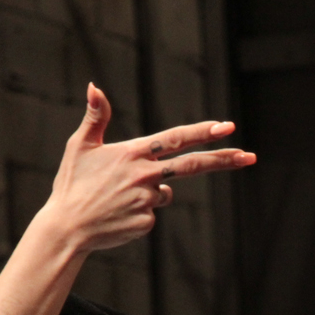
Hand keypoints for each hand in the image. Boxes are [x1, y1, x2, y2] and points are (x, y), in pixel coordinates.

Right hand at [41, 83, 255, 252]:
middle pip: (192, 165)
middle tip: (249, 156)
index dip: (203, 132)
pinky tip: (118, 215)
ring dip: (150, 192)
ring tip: (116, 197)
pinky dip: (139, 212)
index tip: (227, 128)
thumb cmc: (71, 185)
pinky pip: (152, 214)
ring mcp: (147, 201)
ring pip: (164, 192)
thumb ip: (95, 116)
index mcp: (132, 153)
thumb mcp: (80, 146)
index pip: (175, 139)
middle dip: (223, 159)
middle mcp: (144, 175)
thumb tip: (95, 86)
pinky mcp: (146, 222)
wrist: (66, 228)